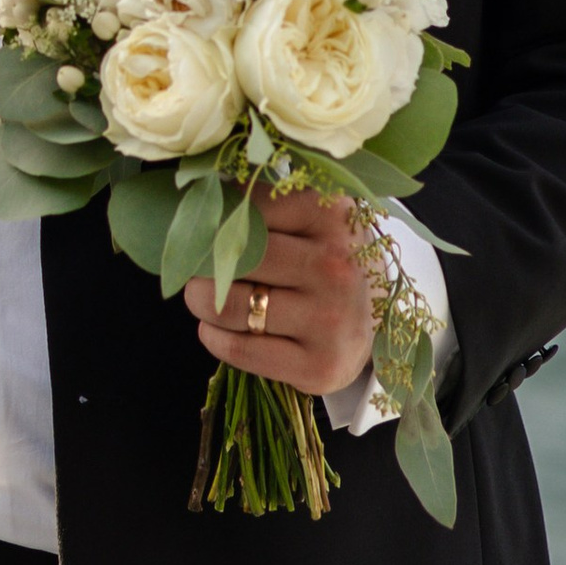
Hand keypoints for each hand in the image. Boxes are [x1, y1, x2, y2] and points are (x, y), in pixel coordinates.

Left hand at [185, 188, 371, 396]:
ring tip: (206, 297)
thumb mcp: (307, 215)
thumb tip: (193, 198)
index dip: (213, 219)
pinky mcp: (321, 366)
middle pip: (231, 257)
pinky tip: (220, 328)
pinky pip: (237, 348)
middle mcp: (336, 267)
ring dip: (201, 301)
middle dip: (200, 264)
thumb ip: (257, 202)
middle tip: (199, 268)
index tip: (208, 229)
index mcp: (330, 214)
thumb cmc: (324, 258)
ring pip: (227, 306)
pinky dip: (214, 336)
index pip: (242, 207)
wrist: (372, 319)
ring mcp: (331, 319)